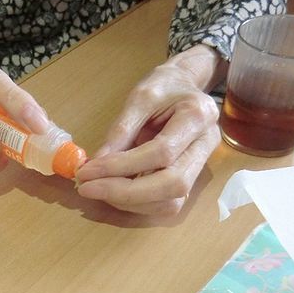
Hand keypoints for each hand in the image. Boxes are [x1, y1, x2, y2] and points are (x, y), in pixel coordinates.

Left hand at [76, 45, 225, 214]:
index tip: (87, 171)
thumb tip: (96, 164)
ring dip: (129, 202)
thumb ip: (120, 130)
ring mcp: (201, 166)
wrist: (185, 87)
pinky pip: (166, 205)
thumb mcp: (139, 98)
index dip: (121, 166)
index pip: (161, 152)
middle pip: (173, 184)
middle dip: (125, 193)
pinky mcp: (190, 181)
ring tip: (98, 189)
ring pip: (171, 202)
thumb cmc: (163, 87)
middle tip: (88, 189)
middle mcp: (206, 145)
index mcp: (197, 116)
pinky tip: (113, 193)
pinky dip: (136, 205)